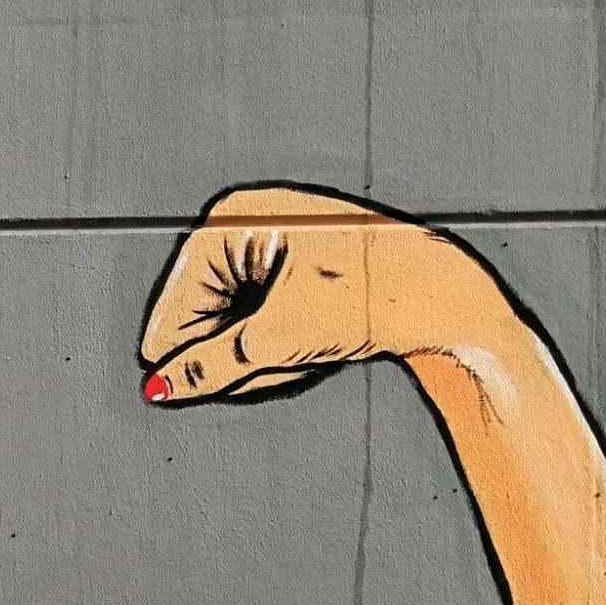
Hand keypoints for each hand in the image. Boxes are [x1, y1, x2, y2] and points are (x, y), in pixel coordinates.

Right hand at [137, 184, 507, 404]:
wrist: (446, 296)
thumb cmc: (374, 296)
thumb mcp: (280, 341)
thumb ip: (209, 366)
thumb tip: (160, 386)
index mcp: (232, 218)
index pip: (174, 305)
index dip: (186, 355)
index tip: (199, 385)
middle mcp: (244, 221)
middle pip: (200, 314)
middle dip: (231, 354)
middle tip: (276, 367)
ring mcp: (268, 242)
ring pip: (228, 323)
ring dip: (256, 354)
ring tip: (302, 352)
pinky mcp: (289, 265)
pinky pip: (254, 317)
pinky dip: (273, 343)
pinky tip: (308, 344)